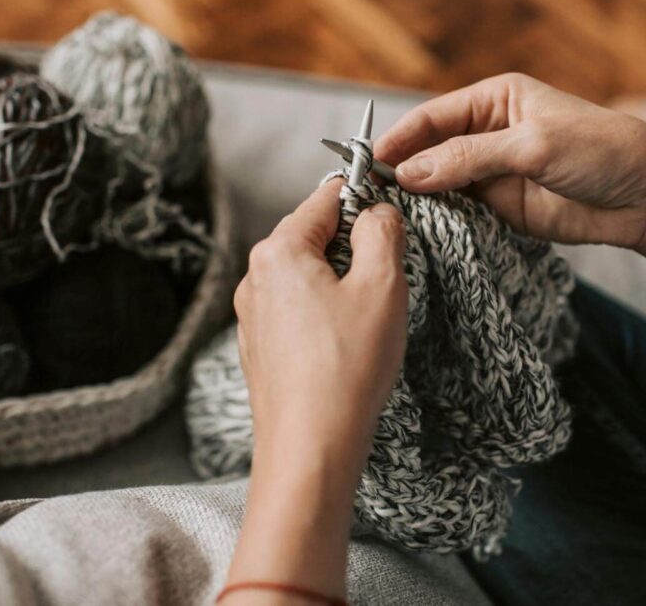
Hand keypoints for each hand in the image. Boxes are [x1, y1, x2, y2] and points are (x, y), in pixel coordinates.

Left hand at [234, 179, 407, 463]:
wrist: (309, 448)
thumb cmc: (346, 368)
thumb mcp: (382, 286)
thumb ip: (382, 233)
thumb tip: (378, 212)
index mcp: (279, 250)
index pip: (327, 198)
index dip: (366, 200)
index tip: (393, 216)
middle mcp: (255, 276)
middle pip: (314, 236)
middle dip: (354, 249)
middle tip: (387, 283)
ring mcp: (252, 315)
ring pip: (307, 276)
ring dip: (341, 285)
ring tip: (366, 323)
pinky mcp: (259, 348)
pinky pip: (297, 312)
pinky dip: (324, 317)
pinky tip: (345, 348)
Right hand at [377, 72, 645, 341]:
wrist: (645, 196)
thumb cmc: (599, 150)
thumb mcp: (532, 146)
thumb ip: (469, 159)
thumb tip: (410, 173)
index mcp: (494, 100)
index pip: (432, 116)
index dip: (400, 138)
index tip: (372, 162)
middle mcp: (486, 134)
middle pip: (429, 151)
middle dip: (403, 170)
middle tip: (369, 195)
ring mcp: (491, 174)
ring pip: (439, 186)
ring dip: (418, 200)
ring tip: (388, 217)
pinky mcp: (500, 210)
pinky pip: (459, 215)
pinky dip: (440, 222)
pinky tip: (420, 232)